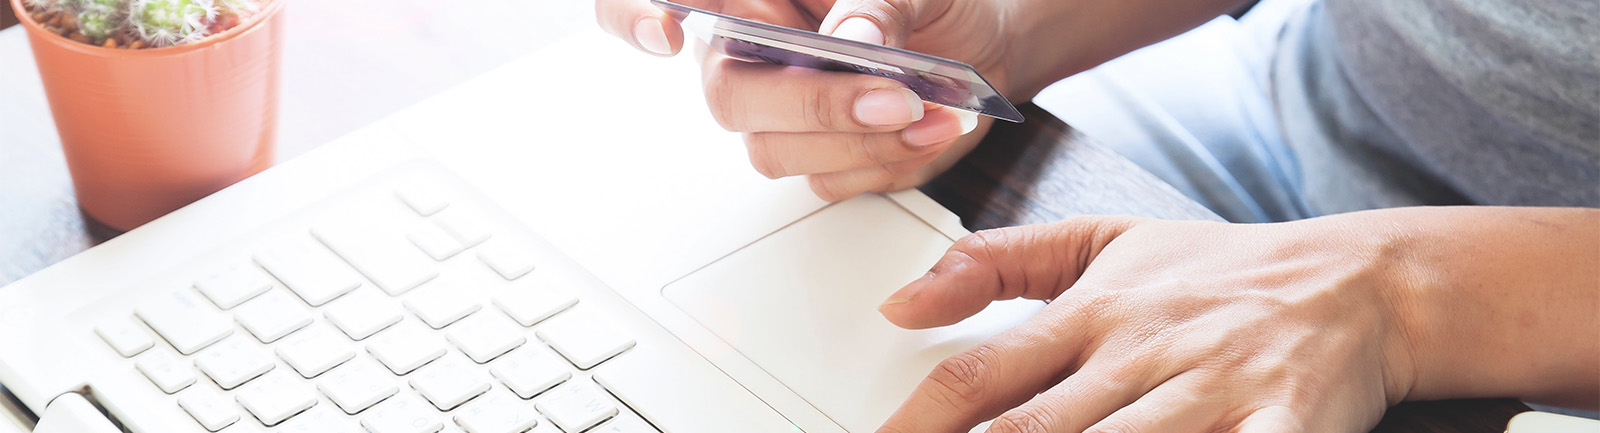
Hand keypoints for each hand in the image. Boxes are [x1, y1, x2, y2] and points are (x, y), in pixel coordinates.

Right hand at [596, 0, 1019, 199]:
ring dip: (859, 140)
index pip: (640, 2)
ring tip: (931, 111)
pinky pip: (826, 181)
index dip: (630, 14)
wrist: (989, 39)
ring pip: (775, 150)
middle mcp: (746, 54)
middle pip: (728, 98)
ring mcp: (777, 112)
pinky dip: (884, 161)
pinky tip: (929, 130)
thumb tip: (850, 40)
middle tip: (893, 94)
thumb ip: (876, 3)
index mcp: (745, 1)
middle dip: (814, 103)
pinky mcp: (817, 158)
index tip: (665, 31)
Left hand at [875, 215, 1421, 431]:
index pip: (983, 376)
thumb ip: (999, 263)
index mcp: (1094, 312)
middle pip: (1039, 431)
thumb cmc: (1220, 271)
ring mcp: (1212, 392)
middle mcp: (1144, 353)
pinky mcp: (1281, 425)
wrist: (1357, 281)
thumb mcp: (1104, 240)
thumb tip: (900, 302)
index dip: (920, 424)